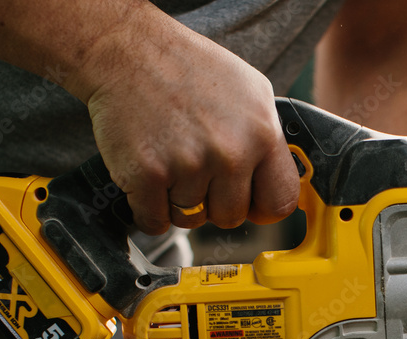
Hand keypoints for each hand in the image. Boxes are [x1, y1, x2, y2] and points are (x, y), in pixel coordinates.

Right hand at [80, 17, 299, 233]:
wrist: (127, 50)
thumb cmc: (187, 68)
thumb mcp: (250, 92)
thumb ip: (267, 139)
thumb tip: (275, 180)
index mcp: (262, 133)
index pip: (280, 201)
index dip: (262, 207)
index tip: (250, 203)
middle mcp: (230, 152)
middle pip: (231, 216)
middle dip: (213, 202)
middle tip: (196, 170)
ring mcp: (188, 165)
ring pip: (190, 219)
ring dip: (177, 202)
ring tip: (171, 162)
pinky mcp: (147, 175)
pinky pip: (154, 221)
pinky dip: (147, 209)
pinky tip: (148, 179)